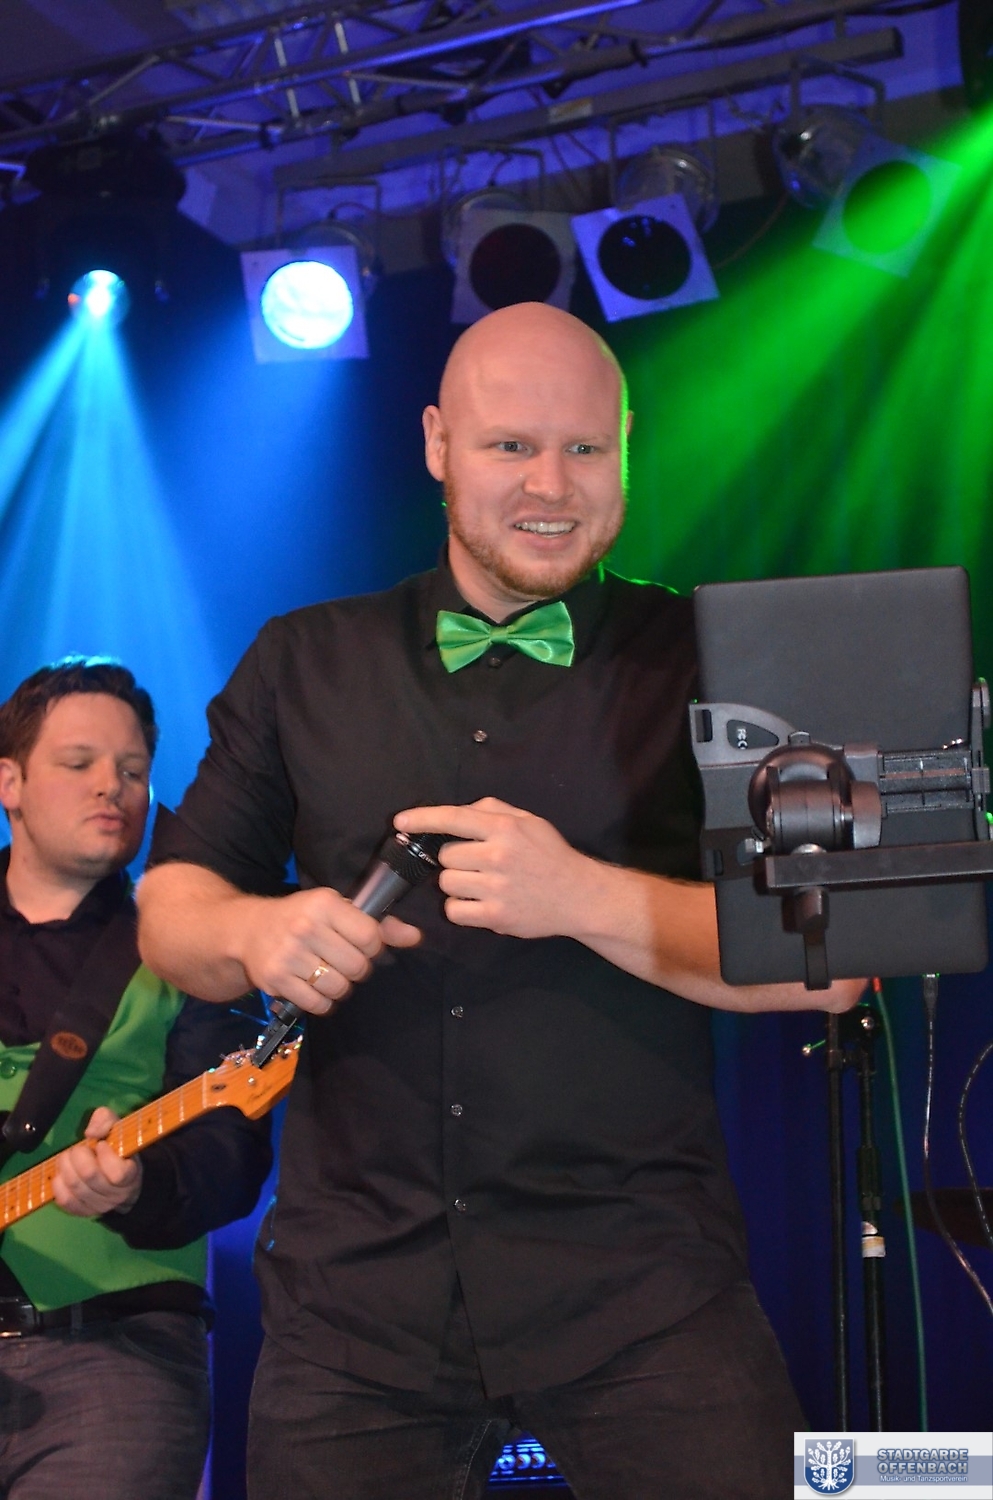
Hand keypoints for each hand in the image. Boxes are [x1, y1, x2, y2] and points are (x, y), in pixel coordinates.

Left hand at [52, 1108, 141, 1217]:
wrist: (120, 1180)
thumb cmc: (118, 1149)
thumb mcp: (118, 1128)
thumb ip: (106, 1121)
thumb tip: (90, 1133)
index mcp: (130, 1175)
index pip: (118, 1173)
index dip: (105, 1155)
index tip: (101, 1144)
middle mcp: (116, 1195)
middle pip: (90, 1175)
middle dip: (78, 1155)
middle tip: (79, 1148)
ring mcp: (98, 1206)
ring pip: (74, 1187)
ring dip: (65, 1166)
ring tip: (68, 1158)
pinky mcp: (82, 1211)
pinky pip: (64, 1200)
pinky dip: (58, 1184)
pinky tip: (62, 1174)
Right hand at [237, 886, 420, 1015]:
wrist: (250, 930)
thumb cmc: (302, 917)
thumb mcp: (338, 910)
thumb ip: (379, 925)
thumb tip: (416, 937)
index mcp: (324, 904)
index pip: (371, 937)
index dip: (372, 946)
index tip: (360, 944)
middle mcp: (305, 927)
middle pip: (358, 966)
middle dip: (357, 969)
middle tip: (343, 961)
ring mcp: (289, 955)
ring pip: (339, 988)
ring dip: (340, 986)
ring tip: (328, 973)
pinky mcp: (276, 980)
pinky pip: (318, 1005)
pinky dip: (323, 1002)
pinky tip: (314, 987)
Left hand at [395, 798, 591, 938]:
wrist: (579, 896)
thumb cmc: (551, 855)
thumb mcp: (529, 821)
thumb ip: (494, 811)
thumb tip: (459, 811)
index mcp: (505, 828)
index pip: (453, 818)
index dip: (422, 819)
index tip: (400, 822)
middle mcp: (498, 855)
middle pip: (446, 856)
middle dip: (454, 860)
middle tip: (476, 864)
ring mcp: (496, 888)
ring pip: (447, 884)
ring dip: (456, 884)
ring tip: (480, 885)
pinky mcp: (495, 916)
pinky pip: (454, 911)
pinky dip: (461, 908)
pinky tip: (479, 903)